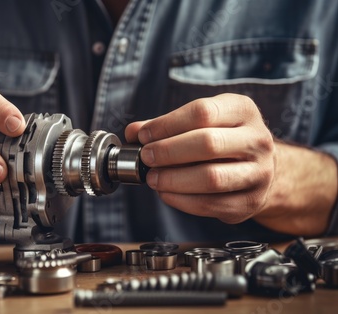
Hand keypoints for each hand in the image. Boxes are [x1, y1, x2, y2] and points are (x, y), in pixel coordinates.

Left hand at [126, 93, 275, 223]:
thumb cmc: (222, 139)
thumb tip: (133, 132)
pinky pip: (211, 204)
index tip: (144, 136)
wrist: (259, 167)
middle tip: (146, 157)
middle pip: (208, 143)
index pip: (202, 112)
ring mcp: (258, 174)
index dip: (167, 124)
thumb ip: (165, 125)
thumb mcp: (201, 121)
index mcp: (243, 111)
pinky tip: (166, 193)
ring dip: (173, 179)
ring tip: (152, 178)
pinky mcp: (250, 202)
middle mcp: (257, 141)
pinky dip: (181, 201)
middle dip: (168, 152)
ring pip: (211, 178)